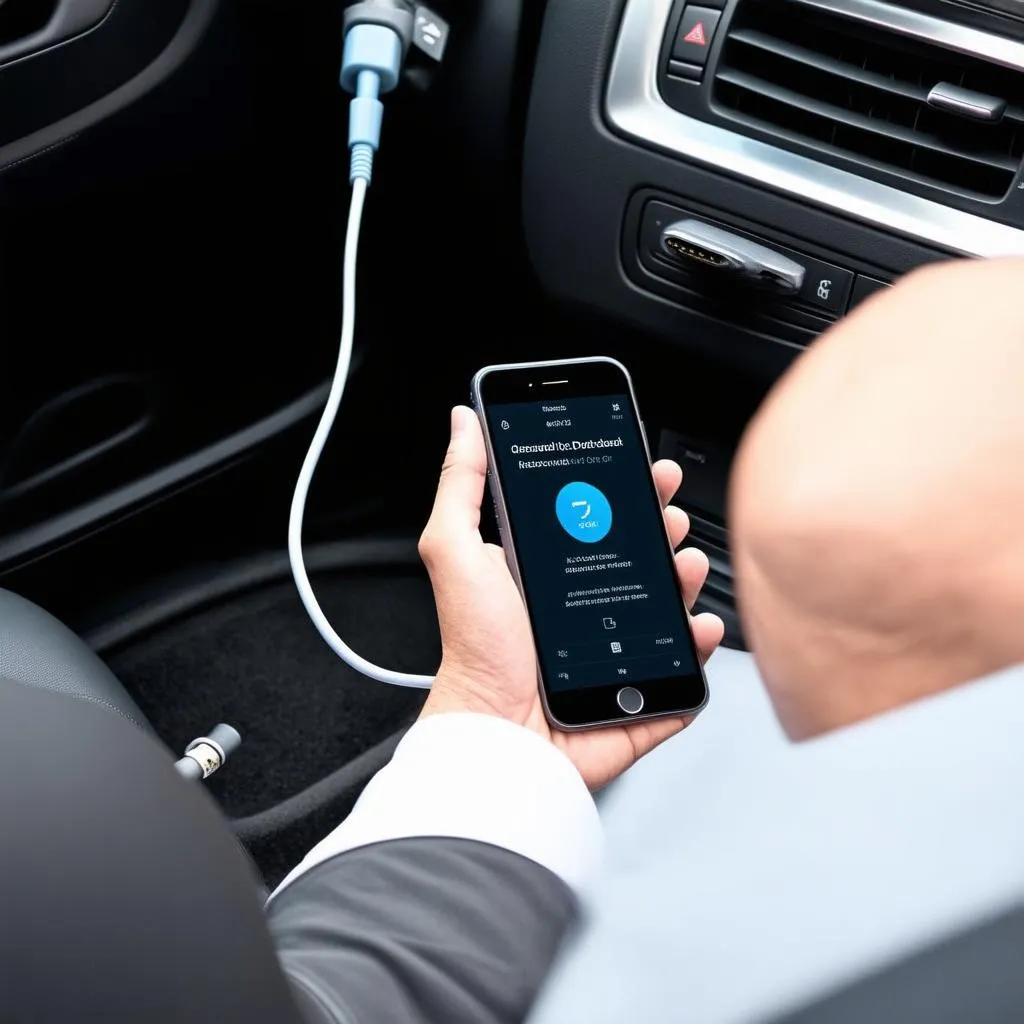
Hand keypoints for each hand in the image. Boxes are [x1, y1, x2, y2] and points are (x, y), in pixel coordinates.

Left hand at [418, 406, 724, 789]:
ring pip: (665, 605)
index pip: (593, 518)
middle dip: (661, 525)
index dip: (623, 488)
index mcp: (545, 572)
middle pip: (637, 555)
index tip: (643, 465)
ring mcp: (613, 650)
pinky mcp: (637, 692)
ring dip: (684, 575)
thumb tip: (463, 423)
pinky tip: (696, 624)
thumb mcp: (455, 550)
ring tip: (683, 562)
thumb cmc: (473, 649)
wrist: (496, 733)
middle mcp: (581, 607)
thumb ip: (461, 484)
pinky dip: (697, 644)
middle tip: (668, 512)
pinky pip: (680, 666)